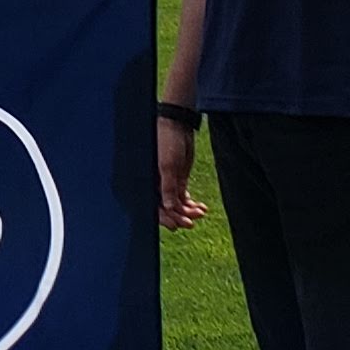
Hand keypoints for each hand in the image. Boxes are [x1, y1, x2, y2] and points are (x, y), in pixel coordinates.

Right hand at [155, 111, 207, 229]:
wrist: (177, 125)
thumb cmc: (166, 141)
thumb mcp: (167, 165)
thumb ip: (167, 187)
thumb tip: (168, 208)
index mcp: (147, 182)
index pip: (153, 206)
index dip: (165, 218)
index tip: (178, 225)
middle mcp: (155, 185)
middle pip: (165, 209)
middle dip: (179, 216)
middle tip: (192, 221)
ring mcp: (167, 183)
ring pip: (176, 205)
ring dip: (188, 211)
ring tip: (201, 211)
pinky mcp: (177, 179)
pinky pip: (183, 198)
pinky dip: (191, 204)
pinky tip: (202, 207)